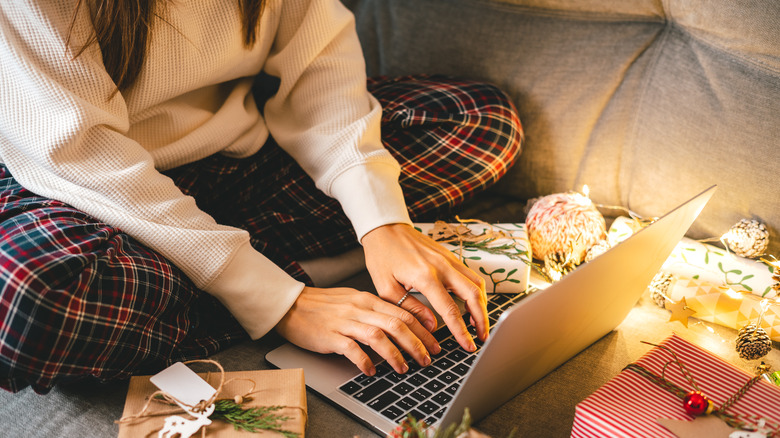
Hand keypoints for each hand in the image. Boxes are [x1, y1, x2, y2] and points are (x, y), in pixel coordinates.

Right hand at [275, 286, 439, 374]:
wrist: (292, 305)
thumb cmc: (322, 305)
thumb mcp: (353, 301)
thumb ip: (375, 311)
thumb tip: (400, 325)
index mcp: (368, 300)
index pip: (403, 312)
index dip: (423, 329)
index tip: (435, 342)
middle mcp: (360, 309)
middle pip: (397, 324)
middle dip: (417, 343)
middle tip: (428, 359)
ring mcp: (346, 322)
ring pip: (379, 336)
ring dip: (396, 355)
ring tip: (404, 368)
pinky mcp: (331, 335)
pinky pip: (353, 349)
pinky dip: (366, 361)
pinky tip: (372, 370)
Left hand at [361, 223, 488, 351]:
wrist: (385, 228)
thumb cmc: (382, 256)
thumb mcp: (386, 287)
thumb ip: (410, 308)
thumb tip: (431, 326)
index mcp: (425, 276)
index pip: (450, 310)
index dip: (461, 331)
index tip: (468, 345)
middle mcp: (442, 266)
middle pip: (474, 295)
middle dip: (482, 319)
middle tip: (482, 337)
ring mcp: (449, 258)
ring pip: (477, 283)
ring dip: (483, 305)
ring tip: (479, 324)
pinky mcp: (450, 255)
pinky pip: (471, 274)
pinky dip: (477, 291)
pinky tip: (473, 303)